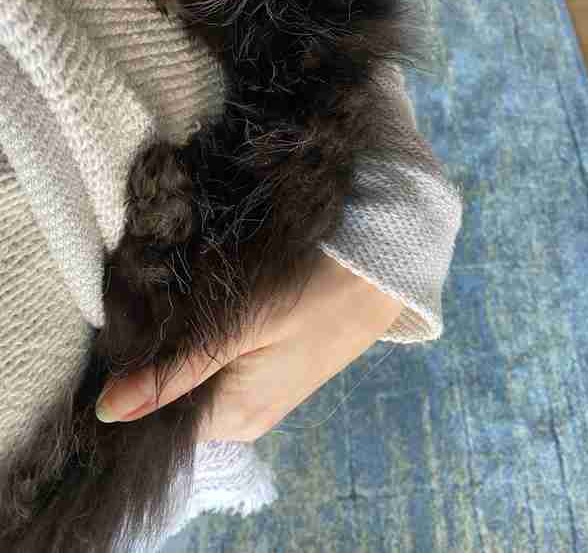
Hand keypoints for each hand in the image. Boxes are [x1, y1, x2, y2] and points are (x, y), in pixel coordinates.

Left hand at [95, 254, 403, 440]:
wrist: (377, 269)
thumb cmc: (312, 293)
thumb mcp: (239, 327)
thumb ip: (176, 371)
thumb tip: (108, 411)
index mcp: (235, 418)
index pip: (156, 420)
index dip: (134, 380)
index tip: (128, 332)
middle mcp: (246, 420)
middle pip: (176, 401)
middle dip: (158, 360)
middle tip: (157, 306)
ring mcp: (261, 398)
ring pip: (197, 381)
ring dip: (183, 348)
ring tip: (185, 301)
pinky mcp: (271, 374)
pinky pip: (222, 368)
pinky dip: (208, 343)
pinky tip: (212, 309)